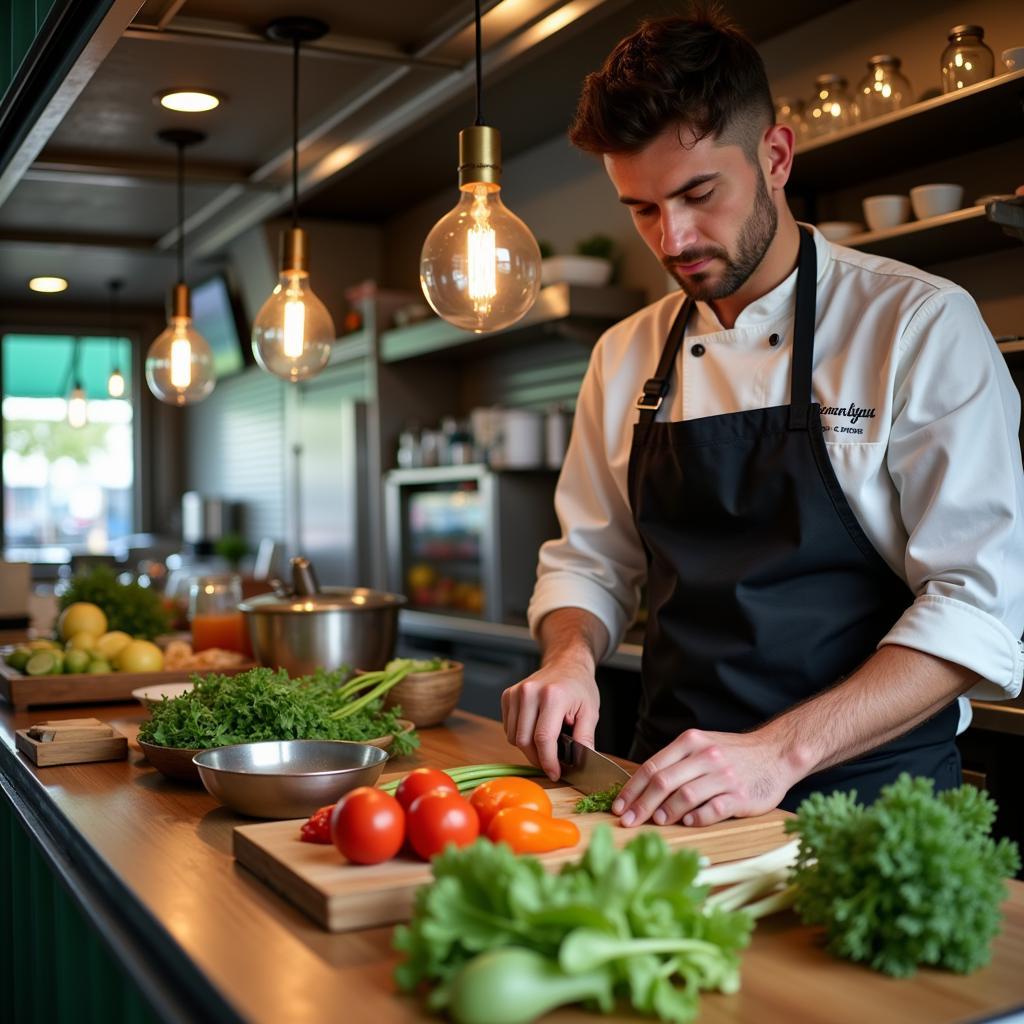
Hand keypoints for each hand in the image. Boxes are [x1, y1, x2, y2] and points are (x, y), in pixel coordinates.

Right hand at [501, 661, 599, 780]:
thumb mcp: (590, 712)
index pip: (543, 738)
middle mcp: (530, 692)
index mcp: (553, 695)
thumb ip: (585, 738)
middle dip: (538, 758)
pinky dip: (520, 736)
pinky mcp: (508, 695)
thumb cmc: (579, 687)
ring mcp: (516, 692)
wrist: (566, 663)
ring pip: (513, 737)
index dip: (548, 761)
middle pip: (524, 740)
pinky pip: (508, 728)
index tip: (555, 773)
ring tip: (546, 743)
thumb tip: (580, 763)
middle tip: (551, 763)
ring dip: (528, 748)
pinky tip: (534, 730)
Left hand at [612, 727, 800, 827]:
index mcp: (690, 742)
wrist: (775, 754)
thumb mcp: (701, 747)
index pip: (652, 767)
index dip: (632, 789)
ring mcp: (723, 776)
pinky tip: (687, 823)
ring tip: (656, 822)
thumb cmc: (733, 754)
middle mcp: (705, 757)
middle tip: (629, 822)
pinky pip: (713, 809)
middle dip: (641, 805)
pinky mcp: (740, 796)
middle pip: (663, 782)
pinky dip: (697, 817)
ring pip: (685, 796)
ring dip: (666, 812)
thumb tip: (642, 787)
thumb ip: (676, 763)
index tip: (619, 806)